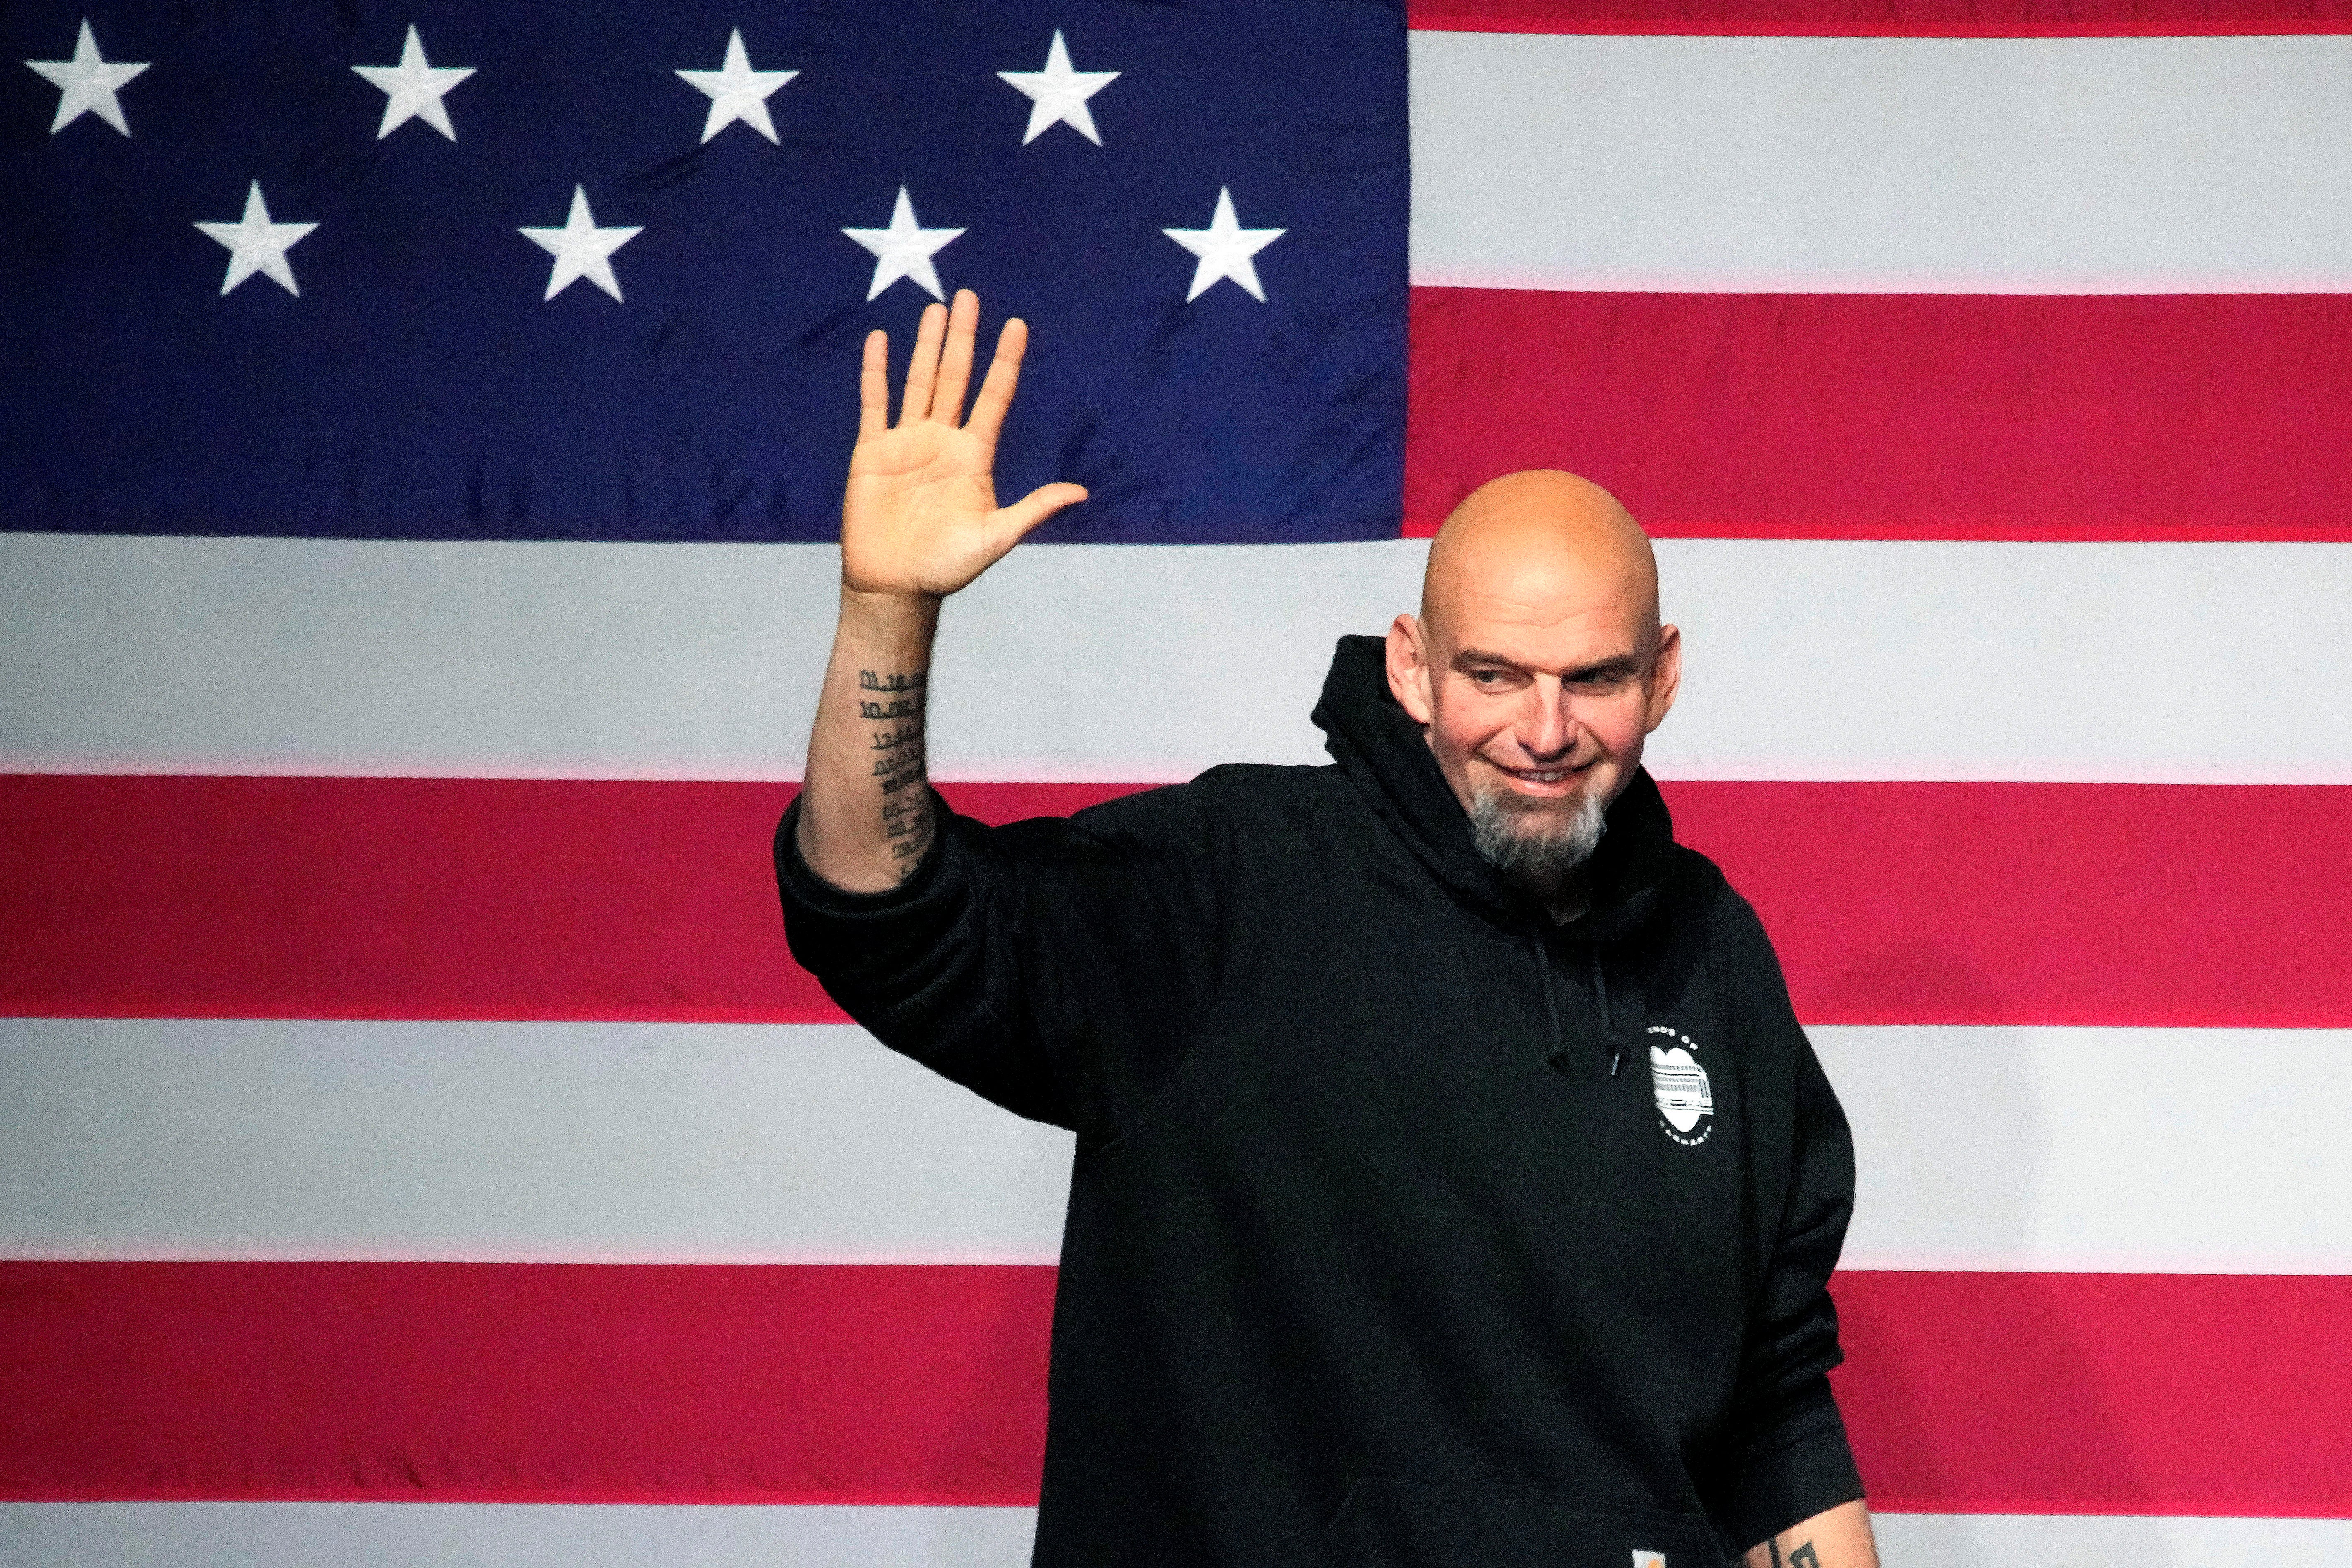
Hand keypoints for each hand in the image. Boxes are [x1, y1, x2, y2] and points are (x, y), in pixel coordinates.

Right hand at [842, 289, 1087, 599]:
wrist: (895, 586)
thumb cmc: (946, 567)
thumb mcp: (996, 537)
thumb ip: (1033, 509)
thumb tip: (1081, 494)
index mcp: (974, 456)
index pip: (994, 397)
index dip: (1005, 362)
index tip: (1017, 326)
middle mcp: (942, 441)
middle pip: (956, 378)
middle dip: (964, 338)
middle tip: (970, 296)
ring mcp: (907, 442)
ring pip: (919, 381)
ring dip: (927, 346)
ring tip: (937, 308)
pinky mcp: (873, 451)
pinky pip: (875, 403)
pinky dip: (877, 372)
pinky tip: (882, 340)